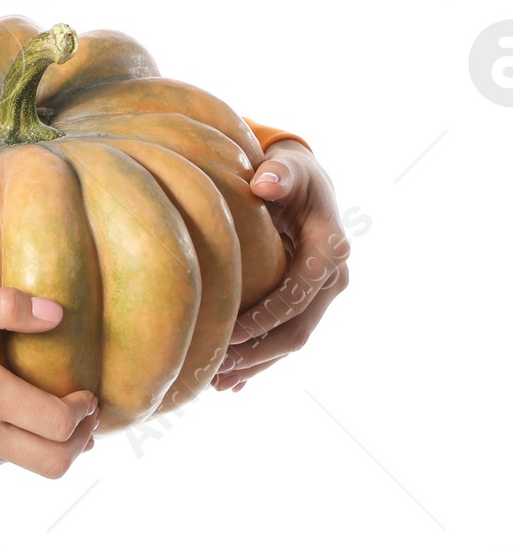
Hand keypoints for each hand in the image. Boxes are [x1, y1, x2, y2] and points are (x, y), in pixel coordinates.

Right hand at [0, 287, 98, 476]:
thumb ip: (6, 306)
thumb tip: (56, 312)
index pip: (59, 423)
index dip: (83, 412)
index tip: (85, 394)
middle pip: (52, 463)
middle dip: (77, 443)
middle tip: (81, 418)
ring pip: (18, 464)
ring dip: (39, 444)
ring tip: (39, 414)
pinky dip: (2, 445)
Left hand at [214, 141, 348, 391]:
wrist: (305, 184)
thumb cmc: (290, 172)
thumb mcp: (288, 166)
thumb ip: (278, 172)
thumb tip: (264, 182)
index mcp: (329, 249)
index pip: (298, 291)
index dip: (267, 315)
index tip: (231, 332)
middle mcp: (332, 278)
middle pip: (298, 328)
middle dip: (259, 352)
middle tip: (217, 367)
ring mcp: (322, 295)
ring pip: (292, 340)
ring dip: (258, 364)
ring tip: (217, 383)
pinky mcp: (307, 303)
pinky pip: (285, 337)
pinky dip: (262, 361)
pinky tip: (233, 384)